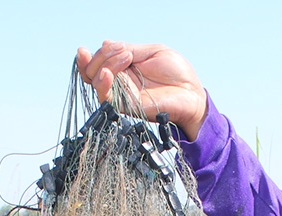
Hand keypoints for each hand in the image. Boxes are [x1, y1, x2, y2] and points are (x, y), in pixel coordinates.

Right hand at [76, 41, 207, 140]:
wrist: (191, 93)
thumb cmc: (177, 72)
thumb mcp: (152, 51)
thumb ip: (129, 49)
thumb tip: (105, 42)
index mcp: (124, 68)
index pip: (97, 63)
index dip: (90, 56)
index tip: (95, 47)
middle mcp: (119, 81)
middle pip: (92, 71)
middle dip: (100, 56)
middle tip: (123, 51)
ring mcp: (122, 94)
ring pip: (96, 82)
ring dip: (105, 65)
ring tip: (125, 58)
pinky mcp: (127, 106)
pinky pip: (106, 98)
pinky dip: (102, 85)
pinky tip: (107, 74)